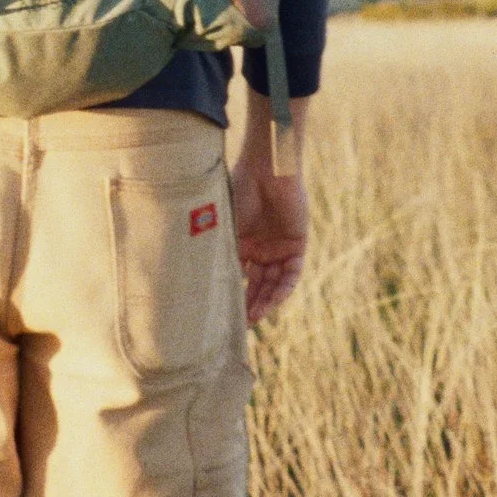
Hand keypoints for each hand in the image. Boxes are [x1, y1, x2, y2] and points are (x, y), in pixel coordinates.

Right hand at [232, 165, 308, 325]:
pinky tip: (273, 301)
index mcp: (241, 244)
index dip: (233, 296)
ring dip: (266, 301)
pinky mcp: (297, 245)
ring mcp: (279, 248)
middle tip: (241, 326)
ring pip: (274, 283)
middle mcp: (260, 249)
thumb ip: (220, 254)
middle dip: (250, 305)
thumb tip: (200, 285)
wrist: (265, 171)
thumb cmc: (239, 193)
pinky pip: (291, 274)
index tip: (223, 316)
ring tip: (254, 318)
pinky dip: (283, 288)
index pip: (238, 278)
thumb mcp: (225, 228)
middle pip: (257, 285)